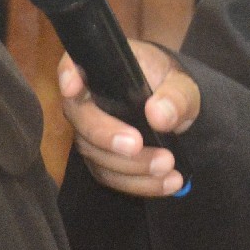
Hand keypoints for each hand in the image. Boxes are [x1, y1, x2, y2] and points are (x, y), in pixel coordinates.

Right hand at [62, 38, 196, 196]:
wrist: (173, 108)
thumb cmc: (169, 84)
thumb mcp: (181, 83)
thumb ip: (175, 96)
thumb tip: (158, 116)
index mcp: (102, 70)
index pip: (73, 65)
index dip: (68, 75)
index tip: (72, 87)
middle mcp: (87, 101)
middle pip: (82, 120)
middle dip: (107, 137)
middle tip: (137, 145)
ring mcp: (91, 133)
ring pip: (97, 155)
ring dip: (132, 167)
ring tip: (167, 166)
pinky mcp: (102, 160)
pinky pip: (113, 177)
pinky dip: (140, 183)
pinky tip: (167, 182)